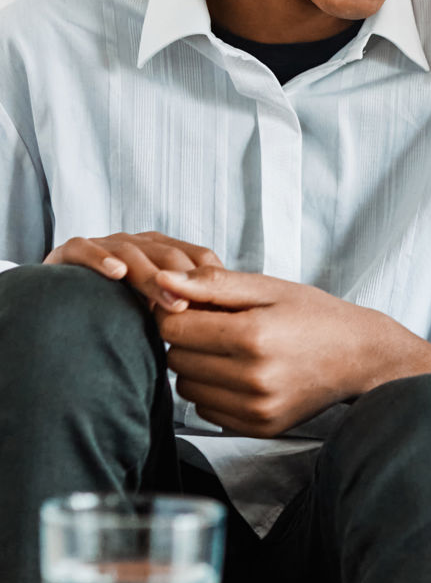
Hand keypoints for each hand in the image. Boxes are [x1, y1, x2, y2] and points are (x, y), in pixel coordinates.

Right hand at [44, 231, 222, 310]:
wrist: (57, 308)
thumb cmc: (116, 312)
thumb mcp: (156, 313)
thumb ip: (182, 315)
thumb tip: (222, 338)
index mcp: (164, 253)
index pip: (198, 258)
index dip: (210, 280)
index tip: (221, 307)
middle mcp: (139, 244)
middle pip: (169, 255)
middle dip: (185, 280)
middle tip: (194, 309)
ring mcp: (106, 244)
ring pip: (134, 252)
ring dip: (152, 276)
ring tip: (169, 302)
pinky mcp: (70, 251)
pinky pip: (85, 248)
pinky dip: (101, 258)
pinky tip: (116, 273)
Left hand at [155, 266, 430, 436]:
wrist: (360, 356)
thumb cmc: (316, 315)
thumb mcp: (270, 287)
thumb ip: (213, 284)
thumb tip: (162, 282)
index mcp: (253, 335)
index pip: (173, 328)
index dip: (178, 311)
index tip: (198, 305)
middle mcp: (252, 377)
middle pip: (176, 359)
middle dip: (188, 339)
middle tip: (220, 325)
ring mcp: (255, 408)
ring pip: (186, 387)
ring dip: (198, 367)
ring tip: (232, 349)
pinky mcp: (257, 428)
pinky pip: (206, 410)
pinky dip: (214, 390)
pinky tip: (242, 373)